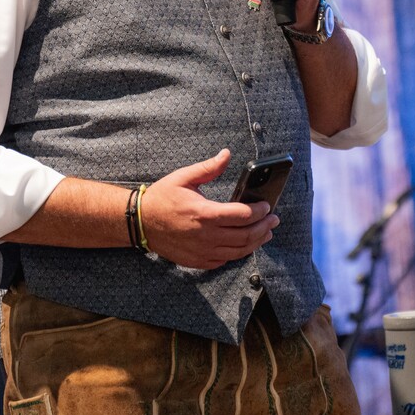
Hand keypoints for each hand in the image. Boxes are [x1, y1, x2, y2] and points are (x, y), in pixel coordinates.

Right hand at [139, 149, 278, 268]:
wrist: (141, 222)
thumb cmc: (162, 198)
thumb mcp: (184, 178)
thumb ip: (209, 168)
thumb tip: (226, 154)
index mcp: (205, 214)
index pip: (242, 215)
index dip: (260, 211)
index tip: (267, 206)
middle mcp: (206, 236)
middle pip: (246, 235)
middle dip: (264, 227)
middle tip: (274, 219)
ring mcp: (203, 251)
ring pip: (239, 251)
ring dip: (256, 242)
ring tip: (266, 233)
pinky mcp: (199, 261)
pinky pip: (226, 260)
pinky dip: (239, 253)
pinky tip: (244, 244)